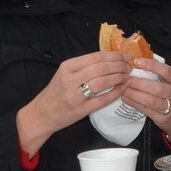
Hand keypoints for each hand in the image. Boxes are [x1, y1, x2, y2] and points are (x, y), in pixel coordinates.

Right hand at [17, 51, 131, 155]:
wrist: (41, 114)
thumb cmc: (56, 92)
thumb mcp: (65, 74)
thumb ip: (84, 66)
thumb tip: (111, 59)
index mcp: (67, 67)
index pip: (96, 57)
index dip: (114, 56)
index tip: (126, 56)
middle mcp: (70, 79)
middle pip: (101, 68)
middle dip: (119, 66)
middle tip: (129, 67)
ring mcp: (75, 95)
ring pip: (103, 81)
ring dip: (119, 77)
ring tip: (127, 76)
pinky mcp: (80, 109)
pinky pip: (102, 99)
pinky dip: (115, 93)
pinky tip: (122, 88)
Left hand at [123, 58, 170, 144]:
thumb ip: (159, 73)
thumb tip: (138, 62)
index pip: (166, 71)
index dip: (152, 66)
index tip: (137, 62)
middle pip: (158, 88)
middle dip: (139, 83)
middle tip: (126, 79)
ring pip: (151, 101)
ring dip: (135, 95)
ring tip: (124, 89)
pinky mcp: (163, 118)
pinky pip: (146, 110)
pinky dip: (134, 104)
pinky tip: (126, 98)